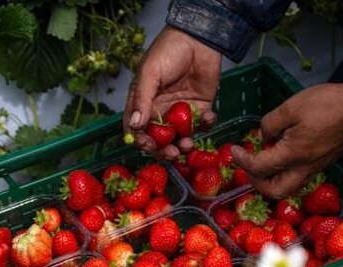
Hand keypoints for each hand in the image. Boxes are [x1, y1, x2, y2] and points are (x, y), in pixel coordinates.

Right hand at [124, 26, 222, 159]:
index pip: (138, 129)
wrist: (198, 37)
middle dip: (165, 150)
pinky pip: (202, 124)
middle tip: (173, 154)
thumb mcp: (150, 73)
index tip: (149, 146)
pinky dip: (205, 125)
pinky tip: (208, 117)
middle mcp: (161, 110)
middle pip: (160, 139)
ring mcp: (181, 111)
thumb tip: (135, 126)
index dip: (142, 141)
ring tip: (188, 144)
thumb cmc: (168, 50)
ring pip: (181, 137)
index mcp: (144, 102)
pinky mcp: (200, 107)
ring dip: (184, 144)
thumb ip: (142, 100)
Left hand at [230, 82, 342, 198]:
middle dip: (256, 183)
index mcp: (293, 155)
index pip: (259, 167)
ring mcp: (315, 168)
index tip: (234, 150)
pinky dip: (284, 174)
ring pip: (288, 188)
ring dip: (270, 181)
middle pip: (275, 191)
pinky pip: (298, 178)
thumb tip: (263, 136)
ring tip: (263, 163)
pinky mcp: (322, 163)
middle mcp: (304, 168)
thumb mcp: (292, 106)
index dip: (242, 160)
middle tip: (248, 166)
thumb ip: (271, 123)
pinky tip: (281, 156)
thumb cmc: (328, 104)